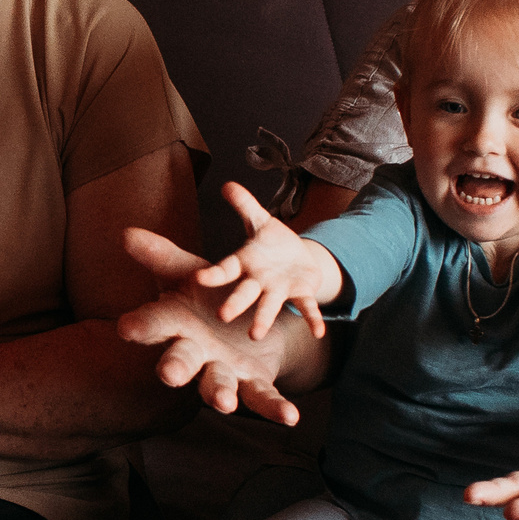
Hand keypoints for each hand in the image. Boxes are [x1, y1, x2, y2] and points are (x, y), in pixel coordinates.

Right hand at [114, 225, 302, 425]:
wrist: (246, 323)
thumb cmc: (206, 299)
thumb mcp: (190, 274)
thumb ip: (163, 257)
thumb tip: (127, 234)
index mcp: (177, 325)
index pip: (154, 324)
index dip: (141, 326)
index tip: (126, 328)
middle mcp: (196, 353)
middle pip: (182, 361)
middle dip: (176, 367)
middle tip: (168, 374)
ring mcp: (223, 371)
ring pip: (217, 385)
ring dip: (219, 393)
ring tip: (225, 403)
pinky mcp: (253, 382)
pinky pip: (262, 397)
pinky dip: (275, 408)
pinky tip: (290, 416)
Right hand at [190, 181, 336, 341]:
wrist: (297, 259)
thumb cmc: (272, 243)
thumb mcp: (260, 220)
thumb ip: (245, 204)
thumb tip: (227, 183)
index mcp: (245, 263)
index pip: (226, 269)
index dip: (213, 274)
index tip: (198, 279)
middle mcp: (258, 281)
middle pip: (244, 293)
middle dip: (234, 303)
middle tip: (222, 316)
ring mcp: (278, 290)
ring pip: (269, 305)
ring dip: (262, 320)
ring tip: (255, 336)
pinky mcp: (299, 293)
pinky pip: (306, 307)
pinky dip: (312, 319)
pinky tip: (319, 332)